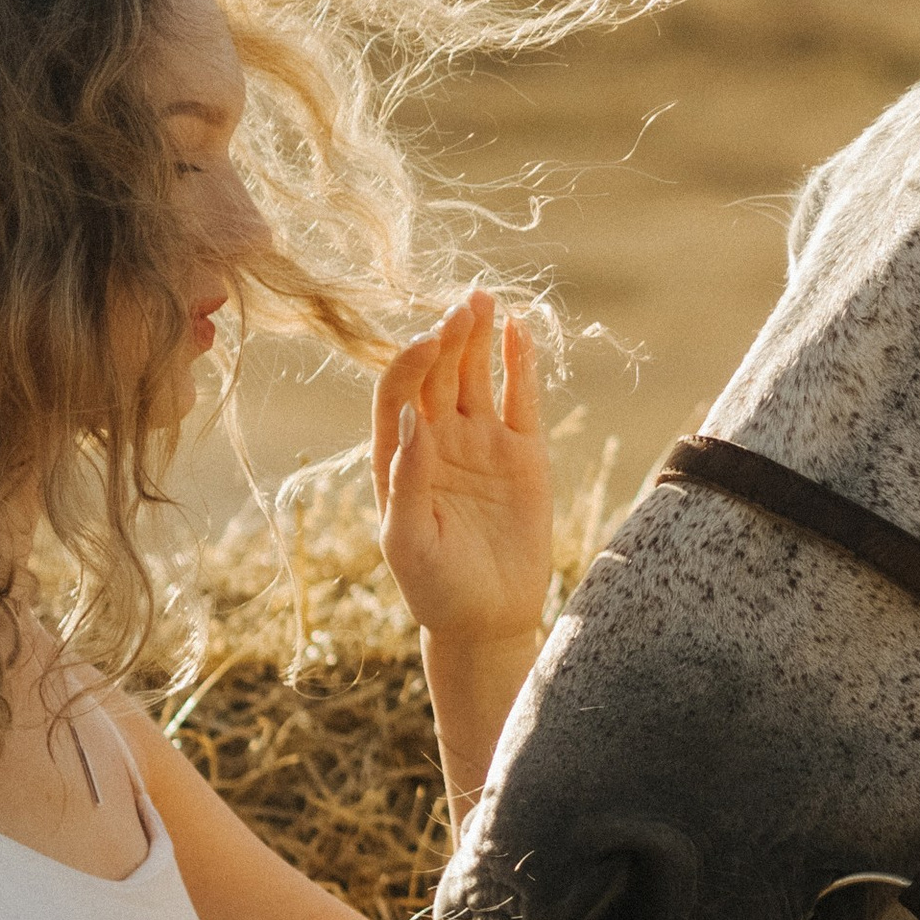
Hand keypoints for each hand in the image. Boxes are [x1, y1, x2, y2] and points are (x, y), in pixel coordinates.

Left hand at [373, 290, 552, 643]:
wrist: (488, 620)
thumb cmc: (437, 589)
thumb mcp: (410, 542)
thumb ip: (409, 480)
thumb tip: (412, 416)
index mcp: (397, 457)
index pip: (398, 394)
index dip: (410, 364)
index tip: (427, 343)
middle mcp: (436, 441)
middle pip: (437, 374)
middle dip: (448, 338)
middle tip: (464, 305)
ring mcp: (480, 443)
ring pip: (476, 376)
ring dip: (478, 337)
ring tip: (483, 298)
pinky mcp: (522, 454)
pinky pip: (520, 399)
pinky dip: (519, 364)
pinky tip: (519, 330)